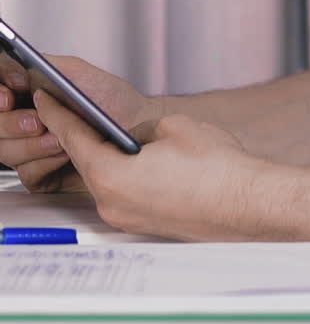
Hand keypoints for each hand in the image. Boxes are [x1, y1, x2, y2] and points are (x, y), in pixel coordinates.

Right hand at [0, 54, 154, 193]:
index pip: (0, 91)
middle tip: (36, 122)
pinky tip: (64, 154)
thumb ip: (49, 65)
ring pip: (6, 151)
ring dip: (33, 145)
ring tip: (59, 138)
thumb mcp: (81, 73)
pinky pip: (27, 173)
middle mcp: (25, 119)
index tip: (7, 97)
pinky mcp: (41, 174)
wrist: (139, 131)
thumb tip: (21, 63)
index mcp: (30, 92)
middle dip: (11, 125)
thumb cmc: (114, 101)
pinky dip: (45, 163)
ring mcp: (30, 147)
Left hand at [34, 91, 270, 240]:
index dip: (58, 114)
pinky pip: (122, 193)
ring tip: (105, 131)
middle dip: (80, 134)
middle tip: (71, 109)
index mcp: (112, 177)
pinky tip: (132, 158)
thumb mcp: (173, 127)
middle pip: (86, 162)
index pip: (73, 138)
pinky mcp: (144, 224)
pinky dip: (121, 173)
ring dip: (104, 156)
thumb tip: (135, 135)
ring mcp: (127, 218)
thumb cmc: (217, 170)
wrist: (248, 205)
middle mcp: (112, 203)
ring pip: (104, 179)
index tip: (47, 99)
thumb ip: (141, 128)